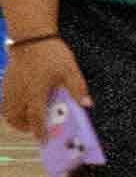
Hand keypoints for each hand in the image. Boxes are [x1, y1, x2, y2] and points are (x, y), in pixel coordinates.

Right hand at [0, 35, 67, 160]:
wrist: (31, 37)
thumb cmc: (52, 53)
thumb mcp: (70, 70)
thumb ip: (78, 88)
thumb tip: (86, 104)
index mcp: (35, 91)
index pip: (35, 117)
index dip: (39, 130)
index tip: (44, 140)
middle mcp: (19, 92)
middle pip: (17, 118)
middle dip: (26, 127)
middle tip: (37, 129)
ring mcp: (10, 88)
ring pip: (8, 112)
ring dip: (17, 120)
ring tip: (29, 120)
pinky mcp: (5, 82)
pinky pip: (5, 103)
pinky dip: (11, 110)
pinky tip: (22, 106)